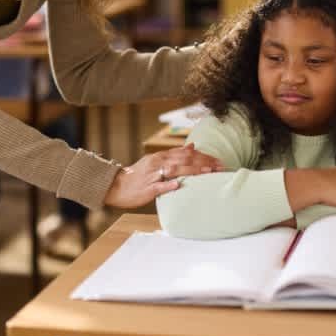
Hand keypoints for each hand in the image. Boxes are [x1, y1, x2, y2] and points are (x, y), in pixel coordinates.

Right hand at [103, 143, 223, 208]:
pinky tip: (179, 185)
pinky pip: (159, 186)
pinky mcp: (147, 188)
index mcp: (161, 156)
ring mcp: (152, 175)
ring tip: (208, 172)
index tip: (218, 160)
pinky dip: (169, 185)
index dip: (203, 156)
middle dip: (203, 163)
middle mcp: (158, 163)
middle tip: (220, 166)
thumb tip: (192, 146)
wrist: (116, 186)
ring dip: (192, 171)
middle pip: (184, 160)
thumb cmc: (139, 176)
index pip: (186, 153)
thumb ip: (175, 154)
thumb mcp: (157, 161)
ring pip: (174, 170)